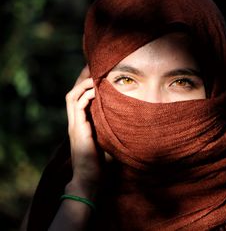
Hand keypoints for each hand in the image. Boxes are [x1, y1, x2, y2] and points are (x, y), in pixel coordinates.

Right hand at [65, 65, 103, 196]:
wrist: (89, 179)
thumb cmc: (100, 164)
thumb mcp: (108, 141)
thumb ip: (114, 130)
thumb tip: (133, 122)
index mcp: (82, 123)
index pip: (80, 98)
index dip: (86, 84)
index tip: (97, 72)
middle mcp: (76, 122)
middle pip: (73, 92)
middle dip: (82, 78)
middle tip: (92, 65)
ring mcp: (75, 125)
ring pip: (72, 96)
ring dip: (82, 84)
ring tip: (94, 74)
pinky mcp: (77, 129)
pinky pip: (78, 106)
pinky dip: (86, 95)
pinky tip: (97, 90)